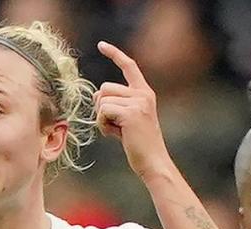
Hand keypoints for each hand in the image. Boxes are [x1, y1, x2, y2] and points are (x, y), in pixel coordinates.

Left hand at [95, 41, 172, 179]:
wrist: (153, 162)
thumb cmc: (139, 145)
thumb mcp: (127, 120)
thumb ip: (115, 105)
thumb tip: (96, 95)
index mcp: (145, 93)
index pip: (129, 66)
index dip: (114, 54)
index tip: (101, 45)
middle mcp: (143, 94)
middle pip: (105, 88)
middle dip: (101, 107)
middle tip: (115, 126)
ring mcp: (138, 102)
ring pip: (102, 100)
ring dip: (102, 118)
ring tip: (118, 131)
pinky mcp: (131, 113)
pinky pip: (103, 112)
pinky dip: (102, 125)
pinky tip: (115, 135)